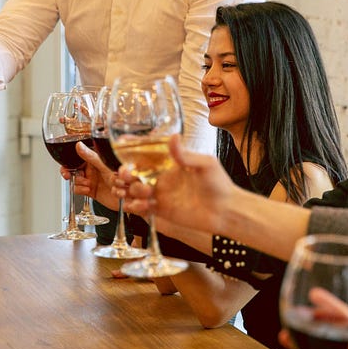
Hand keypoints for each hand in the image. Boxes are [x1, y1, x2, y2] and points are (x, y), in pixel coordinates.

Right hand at [59, 141, 119, 210]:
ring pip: (75, 180)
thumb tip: (78, 145)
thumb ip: (91, 156)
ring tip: (86, 183)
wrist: (128, 196)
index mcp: (93, 159)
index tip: (66, 167)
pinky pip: (78, 190)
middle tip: (68, 175)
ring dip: (78, 182)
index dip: (69, 162)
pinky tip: (87, 189)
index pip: (76, 157)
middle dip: (69, 172)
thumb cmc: (121, 177)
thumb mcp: (104, 164)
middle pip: (73, 169)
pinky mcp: (91, 191)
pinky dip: (80, 190)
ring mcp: (90, 180)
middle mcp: (91, 169)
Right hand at [121, 133, 235, 234]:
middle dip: (125, 172)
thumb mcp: (205, 164)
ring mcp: (160, 194)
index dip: (131, 148)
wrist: (227, 212)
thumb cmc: (219, 184)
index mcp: (169, 163)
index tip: (121, 144)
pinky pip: (141, 208)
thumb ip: (185, 154)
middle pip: (134, 172)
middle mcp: (162, 177)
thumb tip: (173, 136)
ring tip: (143, 192)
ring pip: (134, 189)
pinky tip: (142, 205)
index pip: (146, 153)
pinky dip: (136, 206)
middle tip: (126, 174)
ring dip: (131, 189)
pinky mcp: (161, 211)